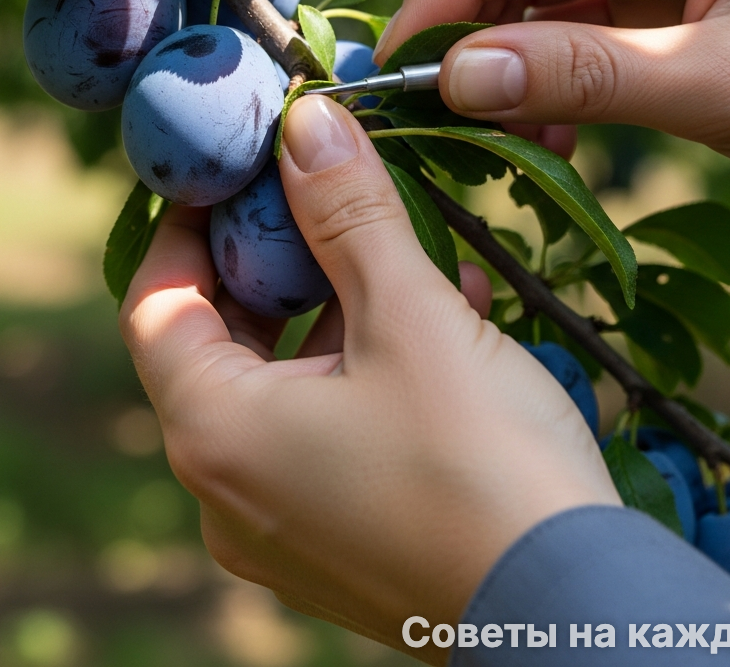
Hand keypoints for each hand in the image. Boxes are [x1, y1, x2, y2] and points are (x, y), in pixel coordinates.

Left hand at [120, 95, 618, 660]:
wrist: (572, 607)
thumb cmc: (482, 460)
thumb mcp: (409, 316)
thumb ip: (347, 213)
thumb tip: (305, 121)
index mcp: (218, 434)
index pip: (157, 303)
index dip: (190, 226)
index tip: (240, 170)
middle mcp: (231, 491)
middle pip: (221, 342)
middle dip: (277, 259)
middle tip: (326, 197)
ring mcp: (285, 524)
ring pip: (285, 383)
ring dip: (339, 309)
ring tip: (410, 253)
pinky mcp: (341, 538)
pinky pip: (329, 429)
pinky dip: (368, 366)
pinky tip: (445, 321)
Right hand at [375, 0, 729, 240]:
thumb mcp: (722, 86)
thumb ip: (584, 77)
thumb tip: (454, 80)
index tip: (404, 59)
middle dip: (469, 7)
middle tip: (434, 94)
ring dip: (500, 47)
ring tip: (495, 129)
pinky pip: (567, 12)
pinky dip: (538, 67)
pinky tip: (539, 127)